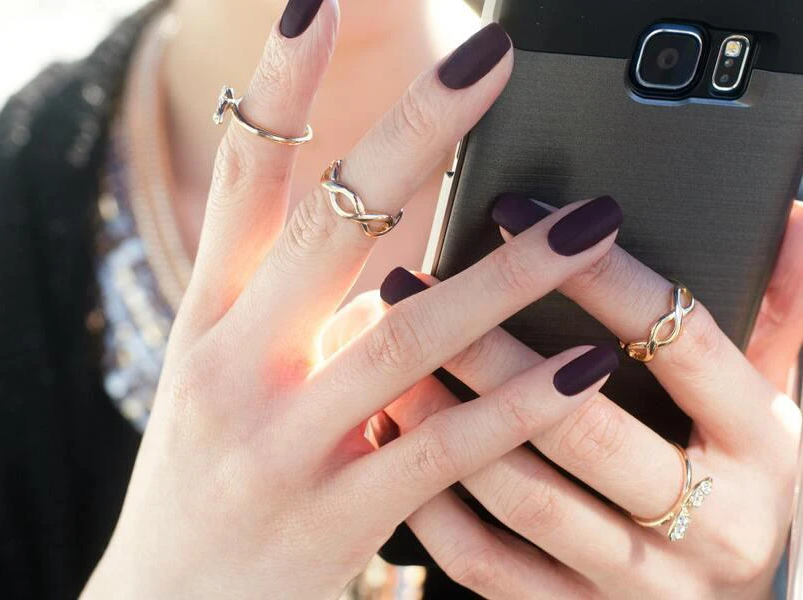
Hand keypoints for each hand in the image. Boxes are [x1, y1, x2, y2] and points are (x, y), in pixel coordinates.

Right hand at [81, 5, 627, 598]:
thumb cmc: (205, 473)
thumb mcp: (221, 376)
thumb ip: (291, 309)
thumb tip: (387, 250)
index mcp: (207, 319)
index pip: (242, 179)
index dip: (280, 87)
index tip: (318, 1)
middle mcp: (236, 366)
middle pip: (329, 227)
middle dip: (412, 135)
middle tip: (488, 60)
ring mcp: (283, 443)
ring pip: (405, 336)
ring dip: (508, 276)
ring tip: (593, 221)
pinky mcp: (335, 516)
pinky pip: (439, 449)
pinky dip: (516, 406)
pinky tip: (583, 365)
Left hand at [361, 196, 801, 597]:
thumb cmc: (742, 485)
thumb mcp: (775, 406)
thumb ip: (779, 318)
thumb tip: (790, 219)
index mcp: (767, 450)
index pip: (681, 343)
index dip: (599, 274)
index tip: (519, 215)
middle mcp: (714, 526)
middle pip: (584, 425)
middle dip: (490, 350)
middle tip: (413, 288)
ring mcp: (641, 583)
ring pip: (526, 496)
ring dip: (446, 421)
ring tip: (392, 359)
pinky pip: (486, 565)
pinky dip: (432, 504)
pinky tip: (396, 441)